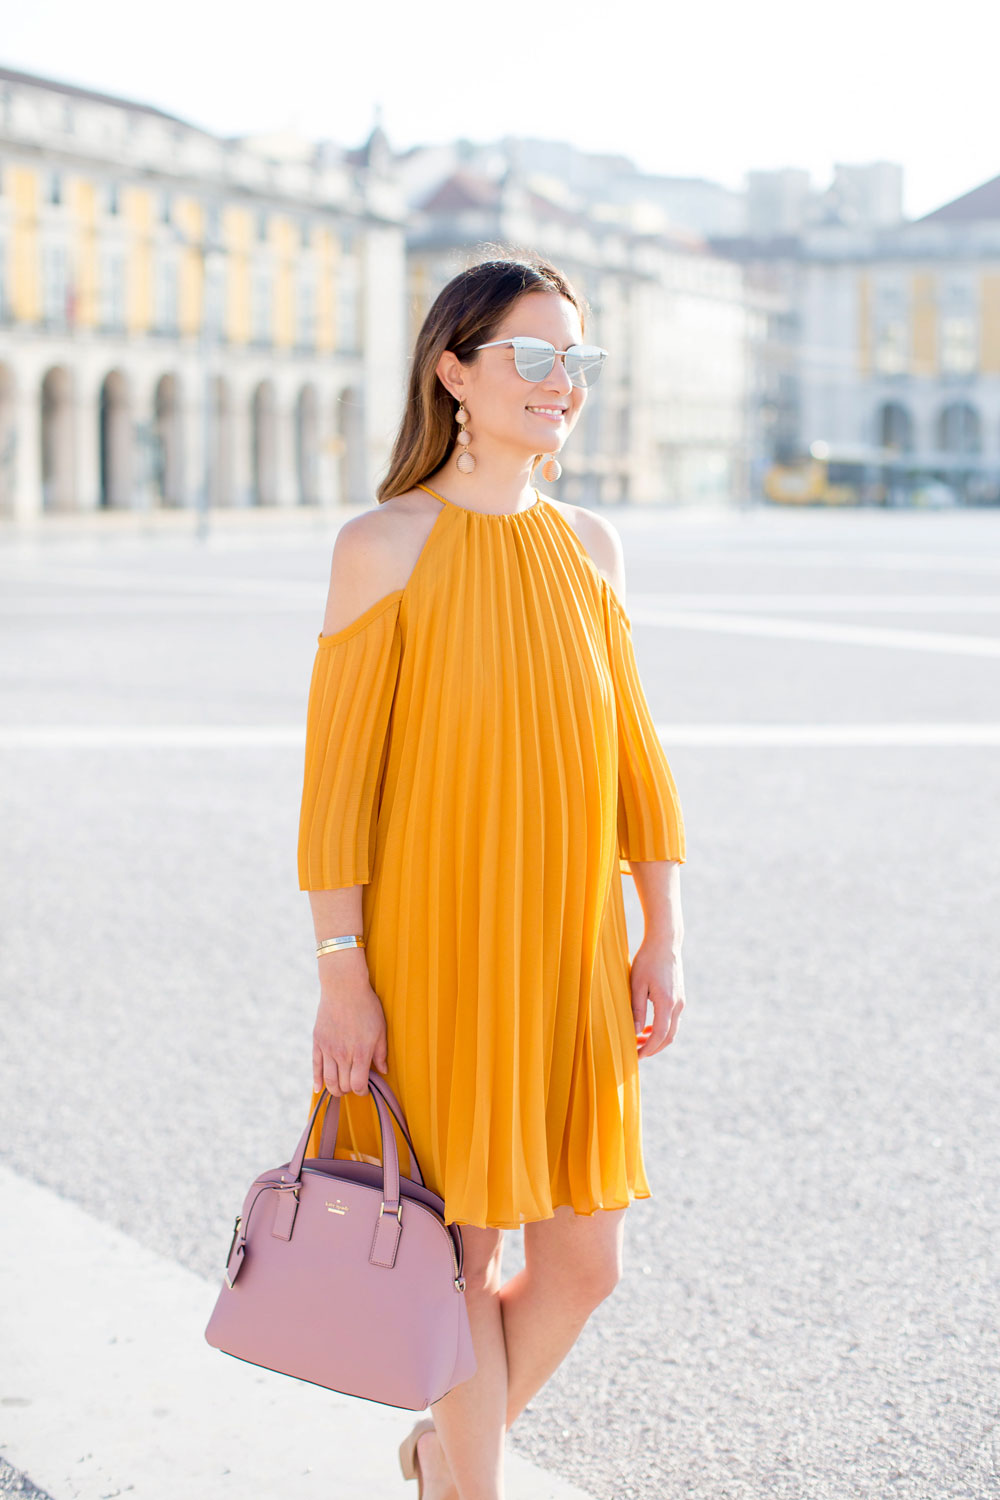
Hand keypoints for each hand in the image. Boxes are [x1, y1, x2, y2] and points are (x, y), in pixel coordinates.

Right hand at [312, 955, 388, 1096]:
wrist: (344, 987)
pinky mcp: (317, 1042)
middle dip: (349, 1091)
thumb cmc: (366, 1006)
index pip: (358, 1085)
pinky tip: (319, 1089)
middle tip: (354, 1086)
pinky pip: (315, 1067)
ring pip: (329, 1080)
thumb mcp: (380, 1029)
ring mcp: (328, 1049)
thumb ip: (381, 1053)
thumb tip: (383, 1071)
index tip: (365, 1088)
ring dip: (335, 1089)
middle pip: (343, 1086)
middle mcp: (343, 1054)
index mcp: (361, 1053)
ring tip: (341, 1088)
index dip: (362, 1091)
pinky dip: (317, 1081)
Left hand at [630, 936, 684, 1058]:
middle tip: (635, 1053)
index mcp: (667, 1002)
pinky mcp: (679, 997)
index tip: (635, 1056)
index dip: (648, 1048)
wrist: (665, 943)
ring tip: (638, 1042)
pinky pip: (672, 1020)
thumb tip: (636, 1032)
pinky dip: (661, 1029)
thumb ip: (637, 1009)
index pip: (660, 1035)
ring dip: (657, 1039)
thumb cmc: (647, 960)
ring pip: (672, 1030)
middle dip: (652, 1048)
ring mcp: (681, 1001)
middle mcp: (678, 1004)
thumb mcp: (636, 984)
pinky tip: (647, 1028)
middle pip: (668, 1037)